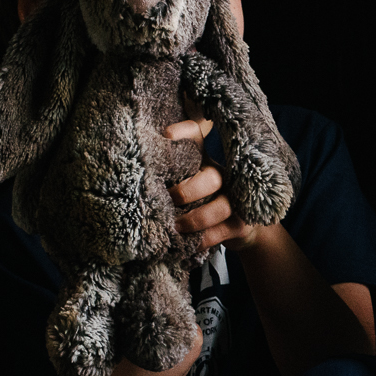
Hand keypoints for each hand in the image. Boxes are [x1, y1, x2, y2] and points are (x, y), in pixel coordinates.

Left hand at [164, 117, 265, 250]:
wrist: (237, 228)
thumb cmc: (200, 202)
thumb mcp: (186, 183)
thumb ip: (167, 176)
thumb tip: (136, 181)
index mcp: (204, 160)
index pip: (197, 134)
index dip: (183, 132)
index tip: (166, 136)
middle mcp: (222, 176)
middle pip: (211, 177)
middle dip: (187, 191)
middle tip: (169, 200)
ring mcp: (235, 201)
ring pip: (221, 207)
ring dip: (195, 218)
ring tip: (176, 227)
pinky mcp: (240, 225)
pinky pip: (222, 232)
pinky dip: (203, 239)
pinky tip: (190, 243)